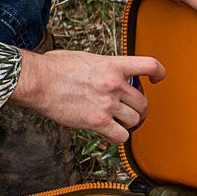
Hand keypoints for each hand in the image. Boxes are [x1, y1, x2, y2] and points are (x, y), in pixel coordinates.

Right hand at [8, 48, 164, 143]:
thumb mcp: (84, 58)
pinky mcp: (97, 121)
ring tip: (117, 123)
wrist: (38, 81)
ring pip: (134, 120)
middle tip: (130, 111)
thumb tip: (105, 71)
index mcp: (112, 65)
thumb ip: (101, 66)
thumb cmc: (53, 68)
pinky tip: (109, 133)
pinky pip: (121, 136)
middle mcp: (114, 84)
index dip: (159, 73)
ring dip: (127, 123)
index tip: (157, 80)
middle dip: (139, 109)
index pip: (149, 66)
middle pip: (143, 102)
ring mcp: (107, 104)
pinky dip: (117, 137)